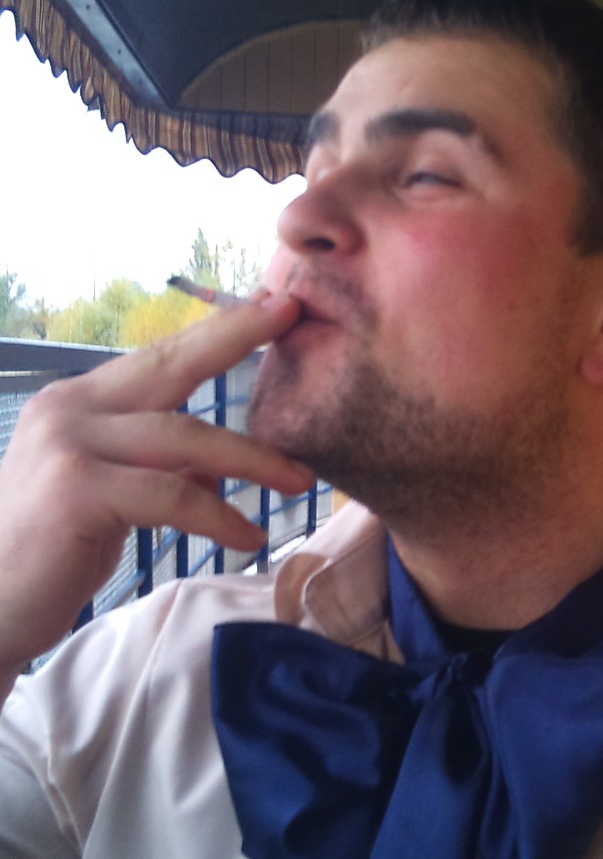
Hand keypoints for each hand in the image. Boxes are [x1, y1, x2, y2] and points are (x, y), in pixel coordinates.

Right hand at [0, 293, 313, 677]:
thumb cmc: (48, 555)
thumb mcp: (112, 499)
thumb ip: (159, 471)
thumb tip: (220, 466)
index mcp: (77, 402)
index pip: (158, 357)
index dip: (217, 330)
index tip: (274, 303)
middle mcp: (68, 409)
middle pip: (169, 366)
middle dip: (235, 337)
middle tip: (294, 317)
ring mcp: (68, 445)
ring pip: (183, 436)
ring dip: (251, 459)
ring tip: (299, 481)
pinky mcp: (76, 490)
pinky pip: (170, 494)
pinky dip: (217, 516)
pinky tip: (247, 537)